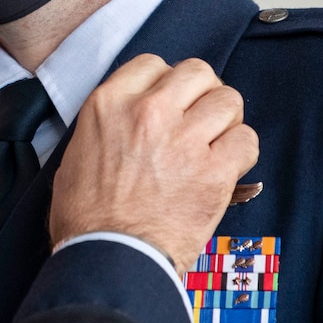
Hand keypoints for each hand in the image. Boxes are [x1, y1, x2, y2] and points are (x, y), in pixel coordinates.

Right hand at [49, 55, 259, 269]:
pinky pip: (247, 140)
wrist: (109, 258)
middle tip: (198, 119)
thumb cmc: (87, 218)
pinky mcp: (214, 172)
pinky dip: (241, 152)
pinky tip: (227, 167)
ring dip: (226, 121)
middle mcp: (149, 112)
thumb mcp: (76, 154)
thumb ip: (107, 126)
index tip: (170, 102)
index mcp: (110, 104)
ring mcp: (184, 140)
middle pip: (198, 73)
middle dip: (202, 93)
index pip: (153, 64)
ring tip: (215, 143)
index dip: (167, 83)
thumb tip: (127, 124)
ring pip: (228, 101)